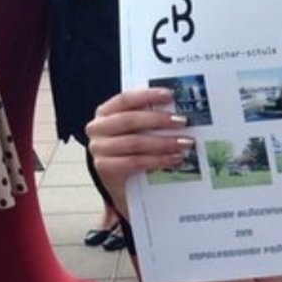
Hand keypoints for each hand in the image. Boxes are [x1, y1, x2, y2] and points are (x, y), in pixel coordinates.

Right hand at [87, 87, 190, 205]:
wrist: (123, 186)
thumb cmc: (132, 153)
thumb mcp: (138, 132)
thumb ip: (148, 119)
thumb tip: (177, 110)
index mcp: (104, 113)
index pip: (125, 99)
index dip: (147, 95)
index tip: (170, 95)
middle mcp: (97, 128)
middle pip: (130, 120)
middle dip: (159, 120)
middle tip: (182, 122)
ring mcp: (99, 149)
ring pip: (134, 142)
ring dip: (163, 142)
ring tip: (184, 143)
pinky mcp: (105, 168)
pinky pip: (135, 161)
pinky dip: (158, 160)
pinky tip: (174, 159)